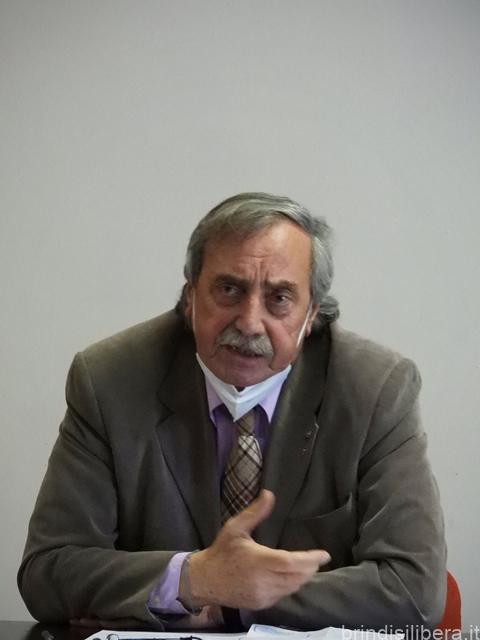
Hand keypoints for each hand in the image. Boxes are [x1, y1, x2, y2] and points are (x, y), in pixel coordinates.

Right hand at [184, 489, 330, 610]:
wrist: (205, 579)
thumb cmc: (222, 551)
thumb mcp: (236, 527)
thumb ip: (255, 512)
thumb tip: (269, 493)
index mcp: (258, 560)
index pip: (292, 563)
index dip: (310, 559)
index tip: (324, 554)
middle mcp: (262, 581)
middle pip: (297, 577)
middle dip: (310, 568)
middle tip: (317, 559)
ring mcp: (262, 595)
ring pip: (292, 587)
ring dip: (302, 577)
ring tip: (308, 566)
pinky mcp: (261, 604)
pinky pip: (283, 595)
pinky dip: (291, 585)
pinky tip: (290, 576)